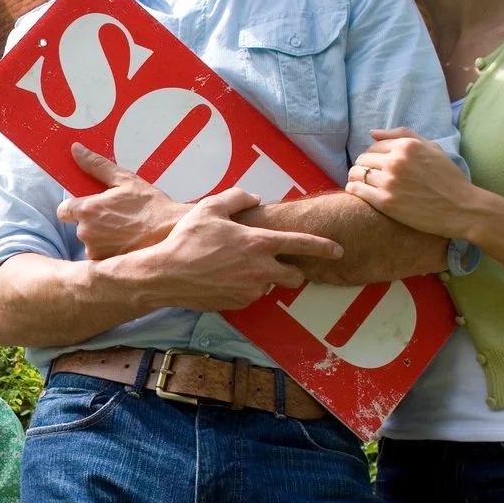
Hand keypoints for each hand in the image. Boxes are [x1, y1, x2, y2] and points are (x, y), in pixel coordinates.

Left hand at [61, 145, 183, 258]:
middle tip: (117, 216)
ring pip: (90, 242)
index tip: (91, 206)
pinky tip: (126, 243)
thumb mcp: (125, 180)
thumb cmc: (150, 206)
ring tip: (125, 230)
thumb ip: (96, 165)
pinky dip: (109, 251)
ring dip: (101, 237)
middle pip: (78, 226)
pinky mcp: (105, 265)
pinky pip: (100, 256)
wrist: (172, 233)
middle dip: (92, 221)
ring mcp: (94, 251)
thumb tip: (76, 150)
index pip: (63, 210)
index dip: (76, 207)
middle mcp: (85, 232)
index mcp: (86, 210)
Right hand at [146, 188, 343, 310]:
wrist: (165, 275)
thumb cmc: (187, 239)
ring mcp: (250, 290)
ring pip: (270, 286)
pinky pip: (250, 295)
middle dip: (293, 270)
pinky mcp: (238, 304)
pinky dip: (244, 288)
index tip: (338, 251)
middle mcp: (261, 270)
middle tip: (277, 263)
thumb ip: (238, 198)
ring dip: (263, 278)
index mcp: (259, 244)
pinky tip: (223, 278)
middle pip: (295, 276)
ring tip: (236, 268)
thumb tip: (255, 198)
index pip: (303, 245)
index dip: (324, 248)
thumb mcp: (210, 208)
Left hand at [346, 131, 481, 240]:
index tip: (377, 165)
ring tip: (363, 183)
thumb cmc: (448, 178)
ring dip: (356, 177)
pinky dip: (353, 189)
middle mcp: (396, 161)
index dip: (374, 155)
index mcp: (407, 146)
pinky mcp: (385, 202)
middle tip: (370, 176)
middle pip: (363, 158)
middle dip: (364, 165)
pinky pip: (356, 190)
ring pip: (356, 173)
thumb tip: (372, 133)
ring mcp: (389, 181)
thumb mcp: (432, 147)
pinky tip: (359, 192)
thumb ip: (403, 135)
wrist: (461, 208)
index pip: (375, 145)